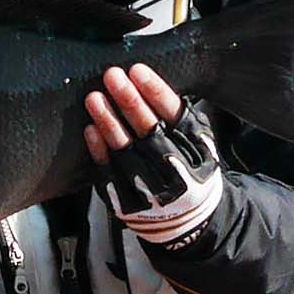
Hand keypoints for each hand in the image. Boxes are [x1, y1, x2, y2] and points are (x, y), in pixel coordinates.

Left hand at [84, 65, 221, 244]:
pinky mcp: (126, 202)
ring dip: (108, 121)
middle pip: (149, 131)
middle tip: (113, 76)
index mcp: (197, 153)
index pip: (175, 116)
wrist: (187, 223)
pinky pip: (109, 172)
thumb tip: (150, 82)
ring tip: (95, 97)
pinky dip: (99, 150)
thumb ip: (182, 119)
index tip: (137, 70)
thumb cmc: (191, 172)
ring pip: (125, 150)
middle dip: (129, 101)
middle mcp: (174, 172)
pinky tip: (91, 129)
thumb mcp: (201, 146)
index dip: (155, 92)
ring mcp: (149, 189)